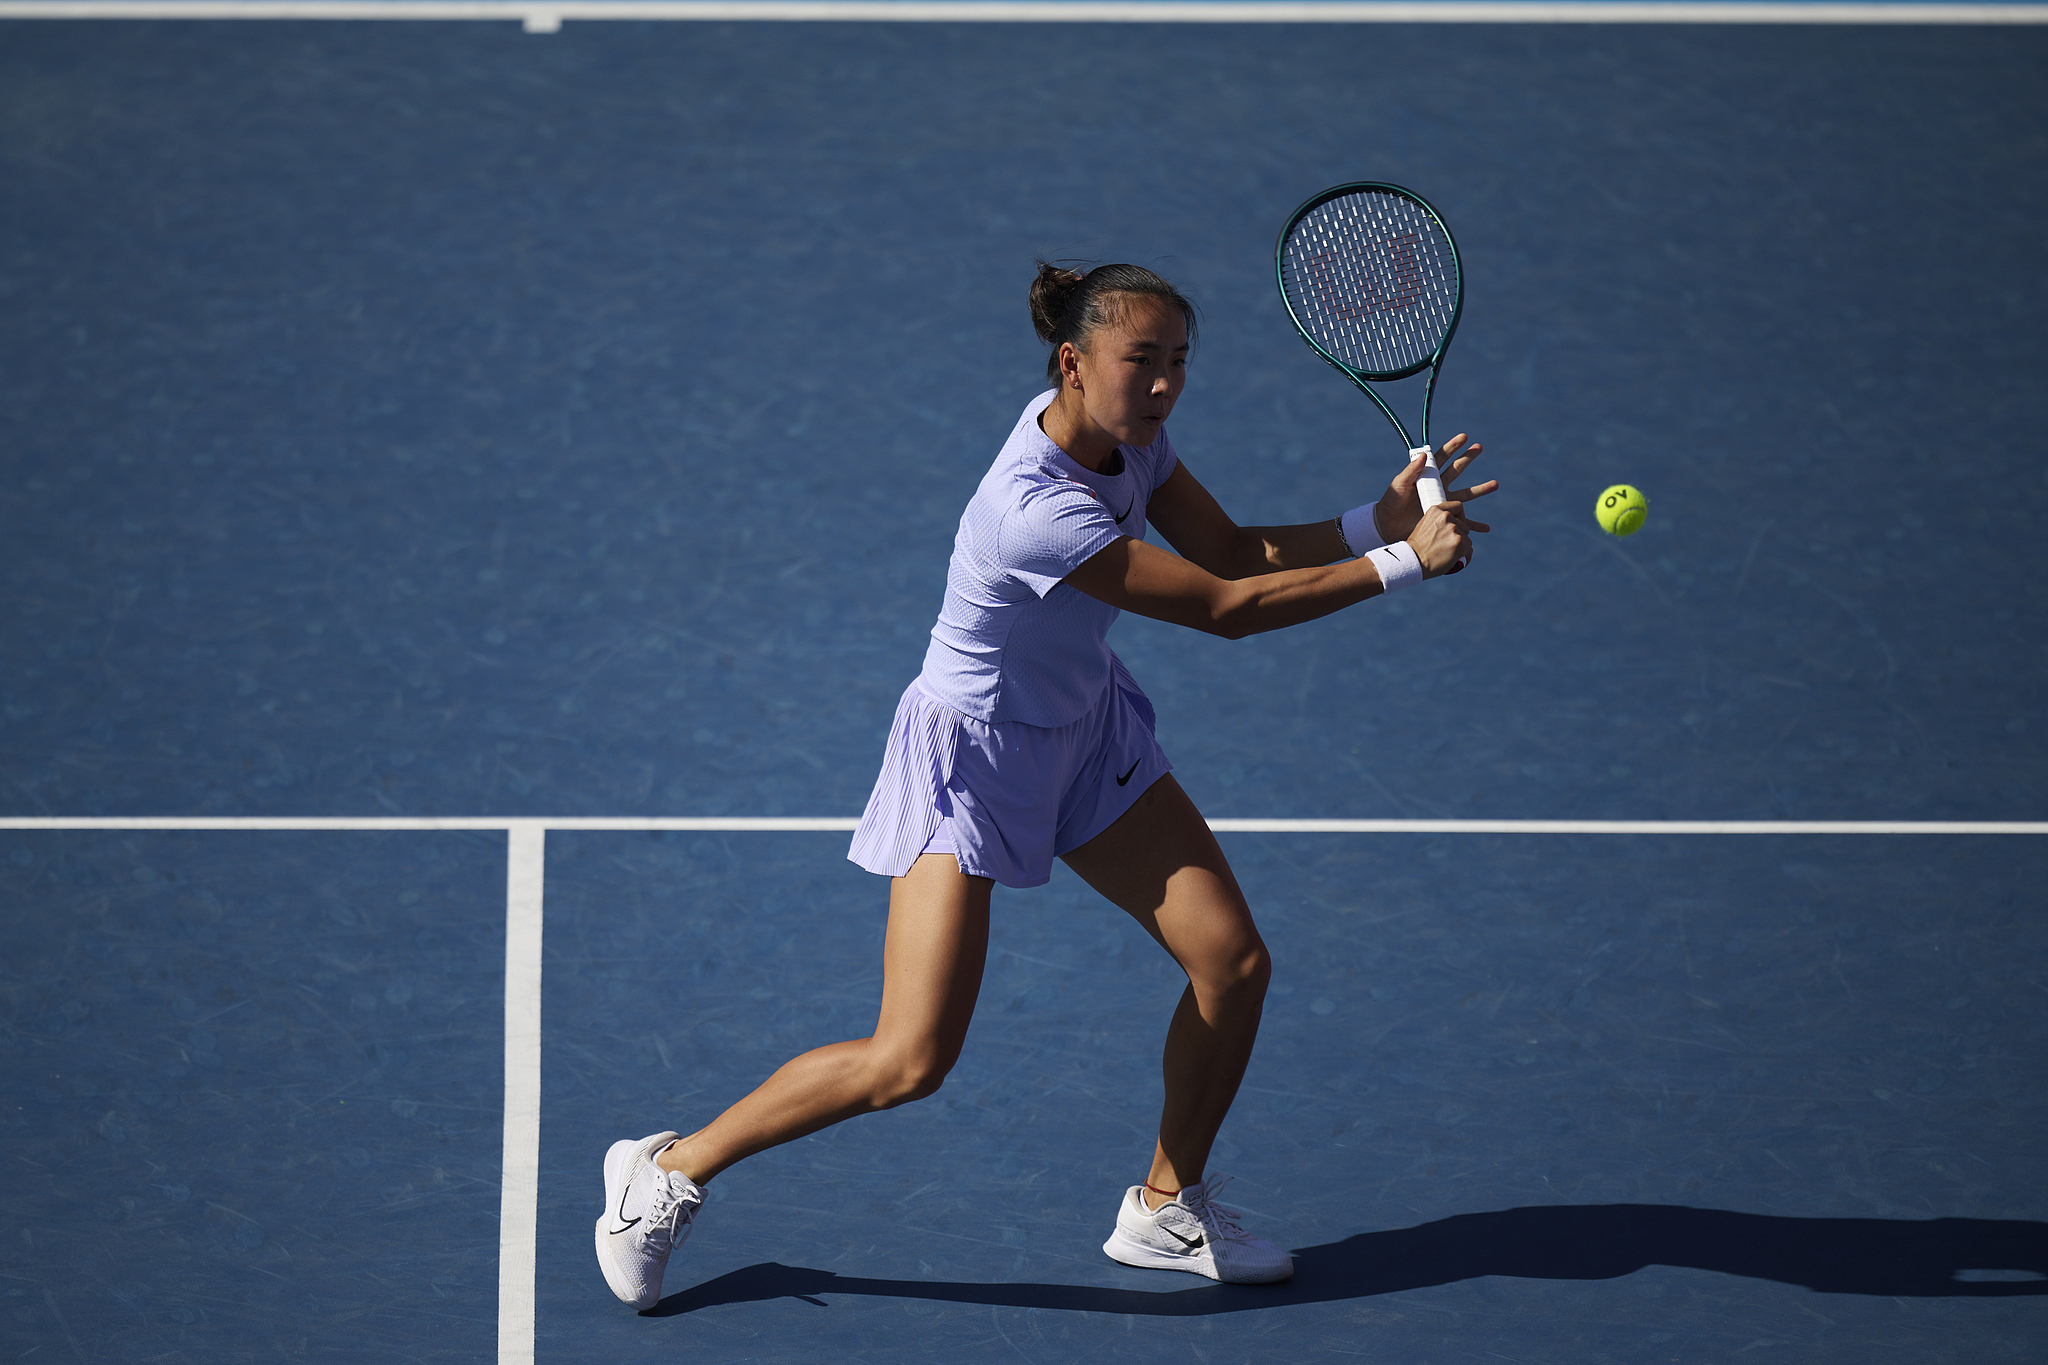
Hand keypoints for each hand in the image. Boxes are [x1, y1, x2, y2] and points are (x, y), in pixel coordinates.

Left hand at [1373, 433, 1496, 543]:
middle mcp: (1438, 487)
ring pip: (1466, 495)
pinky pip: (1463, 522)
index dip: (1452, 447)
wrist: (1387, 525)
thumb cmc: (1391, 503)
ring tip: (1495, 484)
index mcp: (1427, 477)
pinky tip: (1486, 528)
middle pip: (1457, 470)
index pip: (1442, 459)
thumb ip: (1411, 470)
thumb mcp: (1399, 484)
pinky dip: (1475, 526)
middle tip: (1479, 447)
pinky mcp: (1444, 519)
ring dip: (1481, 489)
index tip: (1464, 437)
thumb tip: (1424, 455)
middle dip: (1468, 458)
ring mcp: (1443, 503)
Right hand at [1406, 492, 1491, 577]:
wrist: (1412, 561)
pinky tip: (1456, 561)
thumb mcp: (1424, 526)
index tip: (1456, 526)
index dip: (1459, 517)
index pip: (1458, 507)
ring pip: (1467, 539)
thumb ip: (1438, 522)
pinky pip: (1469, 550)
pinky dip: (1464, 557)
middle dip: (1459, 536)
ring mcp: (1453, 529)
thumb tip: (1453, 526)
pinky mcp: (1459, 542)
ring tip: (1448, 555)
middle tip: (1447, 546)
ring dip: (1461, 547)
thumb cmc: (1417, 548)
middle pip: (1464, 526)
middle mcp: (1446, 517)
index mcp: (1436, 510)